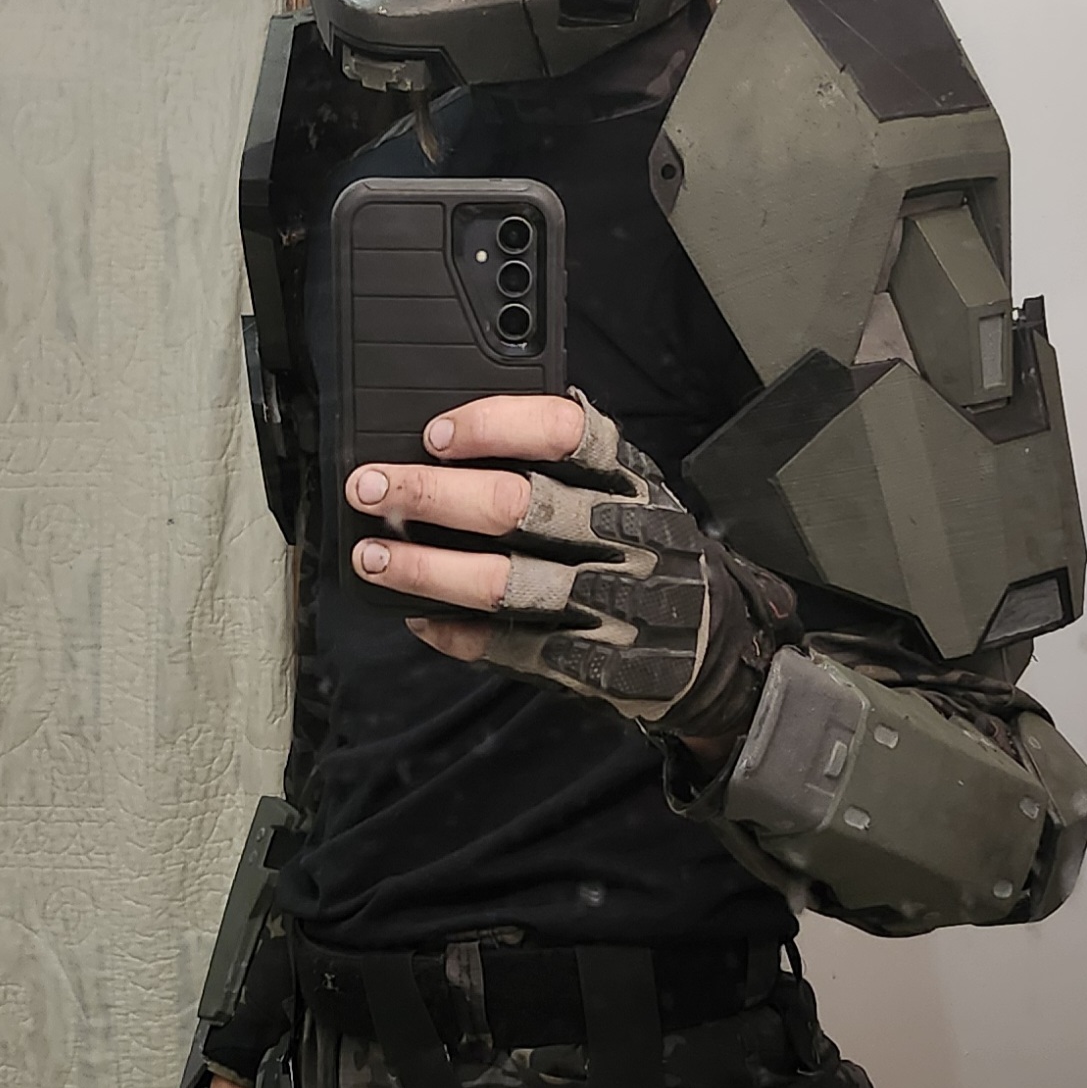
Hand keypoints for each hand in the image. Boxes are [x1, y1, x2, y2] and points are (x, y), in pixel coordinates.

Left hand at [345, 390, 793, 738]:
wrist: (715, 648)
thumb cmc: (652, 553)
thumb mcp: (632, 489)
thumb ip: (571, 460)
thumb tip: (462, 433)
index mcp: (630, 478)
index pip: (564, 432)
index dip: (494, 426)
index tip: (435, 433)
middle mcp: (624, 534)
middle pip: (517, 506)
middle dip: (430, 494)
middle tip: (371, 486)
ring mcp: (611, 602)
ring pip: (506, 582)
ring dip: (427, 569)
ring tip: (372, 556)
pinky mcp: (595, 661)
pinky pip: (515, 646)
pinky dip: (459, 633)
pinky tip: (418, 617)